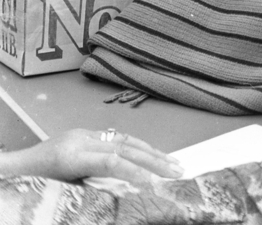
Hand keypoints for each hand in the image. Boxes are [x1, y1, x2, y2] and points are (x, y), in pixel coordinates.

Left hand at [0, 128, 183, 183]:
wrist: (11, 167)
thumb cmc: (28, 185)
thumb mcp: (56, 193)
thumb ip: (86, 189)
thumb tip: (120, 192)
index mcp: (70, 156)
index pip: (112, 162)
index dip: (136, 171)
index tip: (154, 185)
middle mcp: (80, 141)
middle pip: (124, 147)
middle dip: (154, 159)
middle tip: (178, 170)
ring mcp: (82, 135)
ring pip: (124, 138)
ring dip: (152, 151)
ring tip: (173, 162)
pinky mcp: (84, 135)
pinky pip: (117, 138)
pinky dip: (138, 147)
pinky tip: (152, 154)